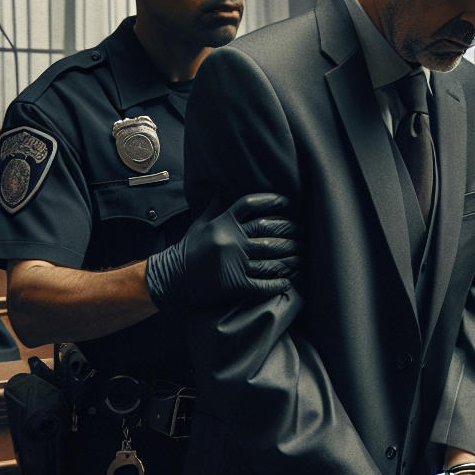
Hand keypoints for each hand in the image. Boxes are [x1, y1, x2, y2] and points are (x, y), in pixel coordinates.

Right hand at [145, 192, 298, 308]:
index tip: (286, 203)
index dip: (270, 202)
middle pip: (268, 231)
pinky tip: (288, 281)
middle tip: (304, 235)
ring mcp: (234, 263)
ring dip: (290, 258)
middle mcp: (231, 240)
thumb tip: (221, 190)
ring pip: (270, 259)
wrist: (171, 278)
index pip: (250, 205)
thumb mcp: (199, 224)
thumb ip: (214, 208)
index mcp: (223, 223)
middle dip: (290, 233)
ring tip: (302, 257)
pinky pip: (262, 284)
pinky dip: (277, 283)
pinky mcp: (234, 284)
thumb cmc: (187, 250)